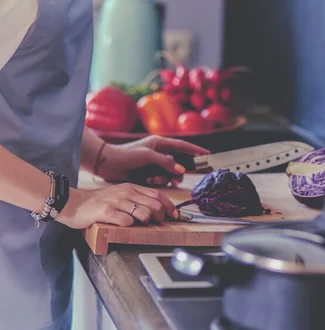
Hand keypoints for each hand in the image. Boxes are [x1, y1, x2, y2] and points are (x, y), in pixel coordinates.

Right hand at [56, 184, 178, 228]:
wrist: (73, 202)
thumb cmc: (99, 202)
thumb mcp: (121, 195)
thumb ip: (137, 200)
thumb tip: (158, 210)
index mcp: (131, 188)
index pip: (158, 195)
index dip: (170, 206)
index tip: (175, 216)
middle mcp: (126, 192)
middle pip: (155, 205)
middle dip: (161, 217)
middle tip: (157, 223)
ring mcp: (116, 201)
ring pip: (144, 213)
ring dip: (146, 222)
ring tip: (138, 224)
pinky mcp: (106, 211)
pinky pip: (126, 221)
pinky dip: (129, 226)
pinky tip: (123, 225)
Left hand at [95, 136, 209, 186]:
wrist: (108, 165)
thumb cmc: (126, 155)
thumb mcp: (148, 155)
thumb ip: (166, 162)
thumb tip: (182, 170)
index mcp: (160, 143)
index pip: (183, 146)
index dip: (196, 150)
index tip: (208, 154)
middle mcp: (160, 154)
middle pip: (179, 163)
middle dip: (177, 172)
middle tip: (176, 178)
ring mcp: (155, 165)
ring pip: (171, 174)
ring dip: (165, 178)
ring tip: (154, 179)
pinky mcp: (150, 174)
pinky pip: (162, 180)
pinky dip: (158, 182)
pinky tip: (148, 180)